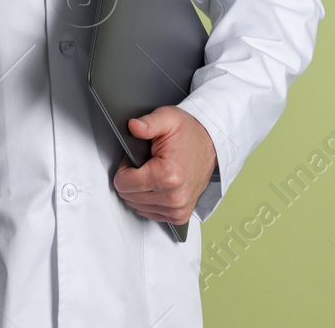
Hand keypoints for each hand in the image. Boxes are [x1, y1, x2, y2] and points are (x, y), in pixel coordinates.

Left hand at [112, 105, 216, 224]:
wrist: (211, 146)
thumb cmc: (189, 134)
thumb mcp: (168, 118)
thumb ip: (148, 122)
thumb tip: (133, 126)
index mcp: (168, 175)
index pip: (123, 184)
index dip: (125, 168)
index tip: (138, 159)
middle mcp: (174, 197)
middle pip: (129, 196)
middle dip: (132, 179)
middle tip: (147, 164)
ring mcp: (178, 209)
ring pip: (137, 206)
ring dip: (141, 191)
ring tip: (155, 173)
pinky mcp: (179, 216)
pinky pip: (150, 213)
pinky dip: (149, 200)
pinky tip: (159, 186)